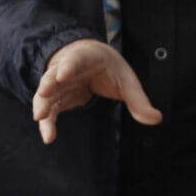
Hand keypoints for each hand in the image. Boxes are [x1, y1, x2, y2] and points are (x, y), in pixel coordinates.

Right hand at [32, 40, 161, 144]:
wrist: (92, 60)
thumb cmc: (109, 68)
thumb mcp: (126, 80)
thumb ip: (139, 100)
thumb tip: (156, 119)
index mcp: (85, 57)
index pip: (74, 59)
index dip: (68, 66)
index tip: (63, 75)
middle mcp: (65, 69)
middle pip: (52, 75)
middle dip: (48, 84)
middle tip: (45, 93)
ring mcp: (58, 84)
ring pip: (46, 94)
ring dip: (42, 105)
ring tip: (40, 118)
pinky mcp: (57, 99)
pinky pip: (50, 110)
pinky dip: (48, 122)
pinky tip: (48, 137)